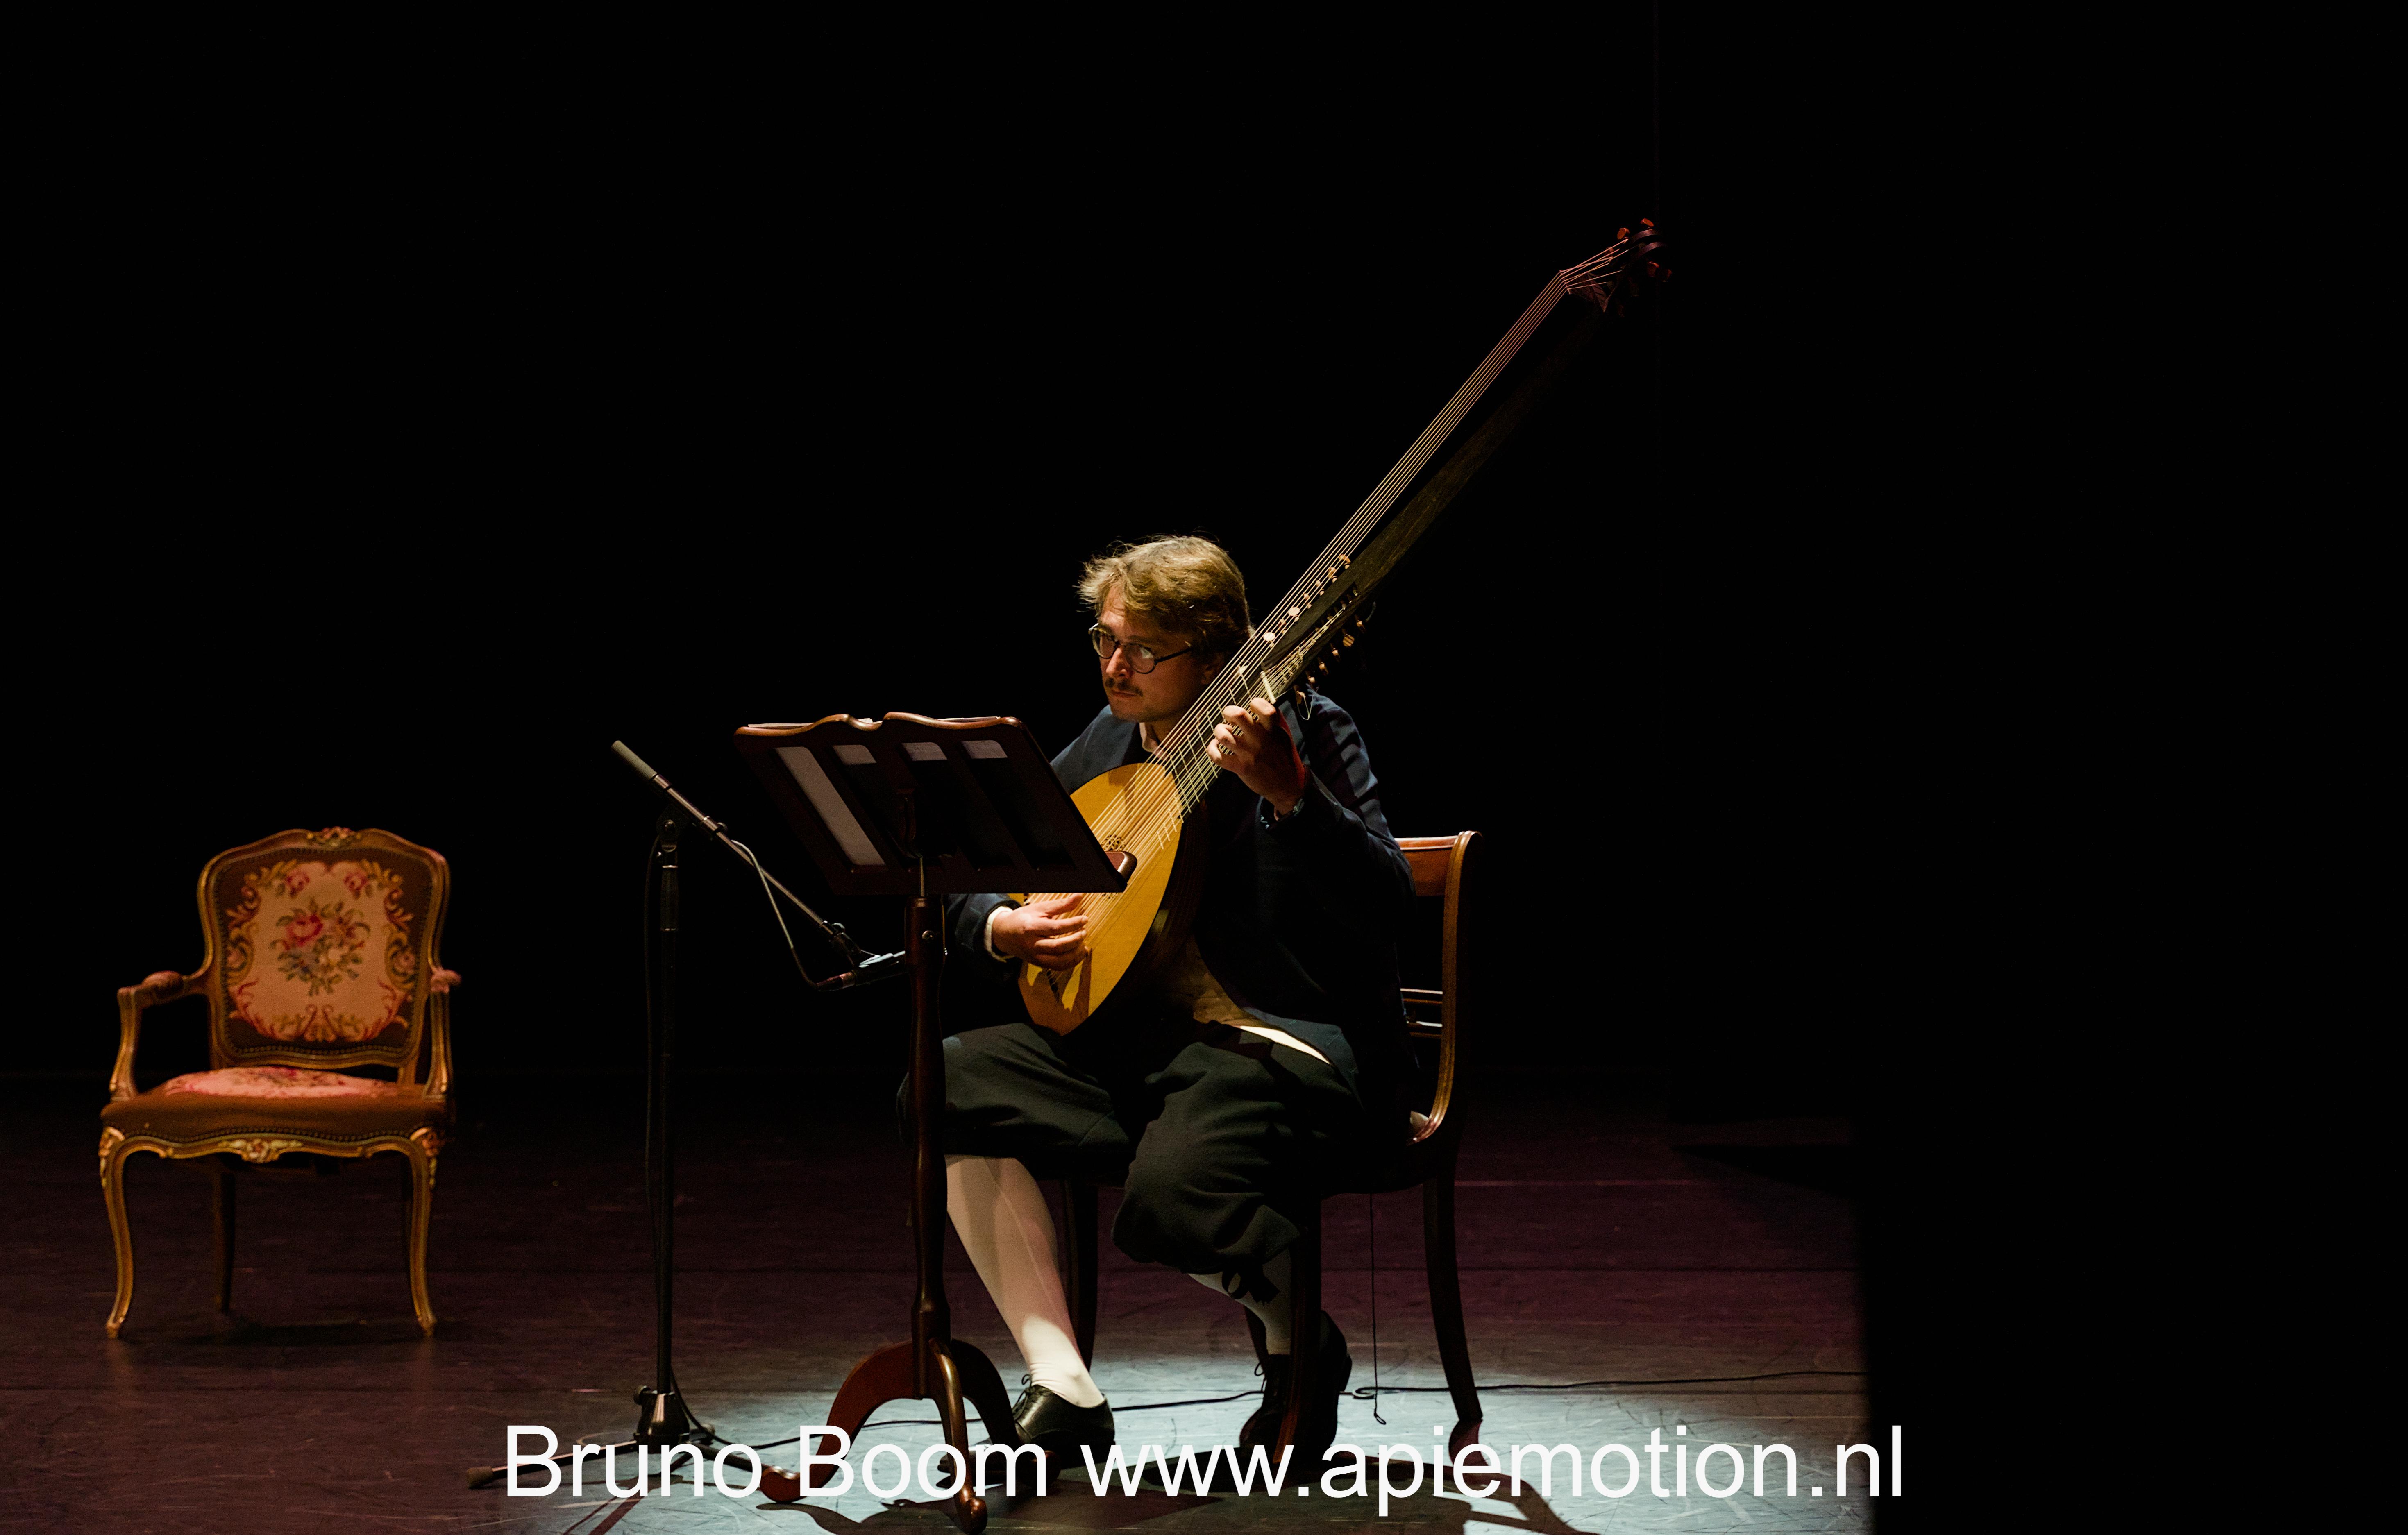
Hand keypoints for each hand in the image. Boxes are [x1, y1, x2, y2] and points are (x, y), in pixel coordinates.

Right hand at [992, 895, 1088, 970]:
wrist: (1005, 934)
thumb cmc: (1023, 919)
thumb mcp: (1039, 908)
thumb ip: (1060, 905)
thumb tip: (1079, 896)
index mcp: (1031, 927)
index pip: (1056, 928)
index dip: (1073, 924)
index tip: (1084, 919)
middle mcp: (1032, 944)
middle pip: (1057, 946)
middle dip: (1075, 940)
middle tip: (1084, 932)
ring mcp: (1035, 956)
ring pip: (1058, 960)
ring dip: (1075, 953)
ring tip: (1083, 944)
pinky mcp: (1038, 963)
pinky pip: (1057, 967)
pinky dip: (1071, 962)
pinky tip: (1078, 954)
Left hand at [1207, 697, 1307, 815]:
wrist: (1288, 786)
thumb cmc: (1284, 758)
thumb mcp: (1284, 736)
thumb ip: (1274, 721)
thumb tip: (1258, 705)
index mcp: (1274, 730)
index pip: (1262, 706)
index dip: (1254, 702)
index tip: (1252, 708)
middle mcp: (1261, 740)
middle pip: (1238, 715)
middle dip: (1228, 711)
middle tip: (1229, 717)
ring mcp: (1250, 754)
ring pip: (1223, 735)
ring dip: (1219, 731)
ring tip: (1223, 733)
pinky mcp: (1241, 768)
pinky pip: (1217, 756)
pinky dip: (1211, 749)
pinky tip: (1215, 746)